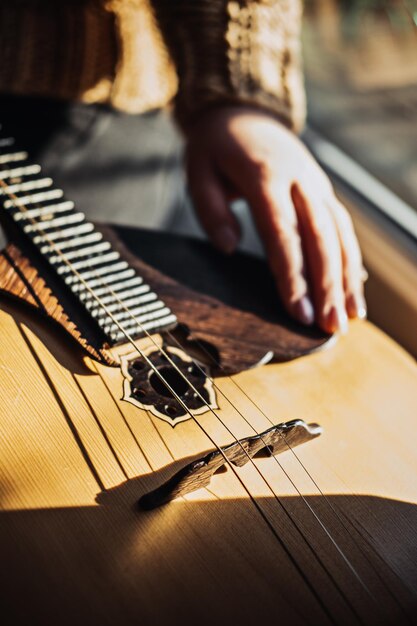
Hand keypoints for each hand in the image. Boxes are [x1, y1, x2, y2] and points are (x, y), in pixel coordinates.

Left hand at [184, 106, 365, 333]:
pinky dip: (351, 260)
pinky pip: (342, 227)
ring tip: (350, 317)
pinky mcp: (323, 191)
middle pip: (320, 238)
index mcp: (265, 175)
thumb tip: (231, 249)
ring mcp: (316, 184)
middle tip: (330, 327)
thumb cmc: (216, 147)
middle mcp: (299, 179)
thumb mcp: (198, 171)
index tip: (299, 312)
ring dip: (347, 278)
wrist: (244, 110)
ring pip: (339, 235)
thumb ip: (211, 211)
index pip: (283, 234)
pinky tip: (354, 288)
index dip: (293, 276)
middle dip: (328, 286)